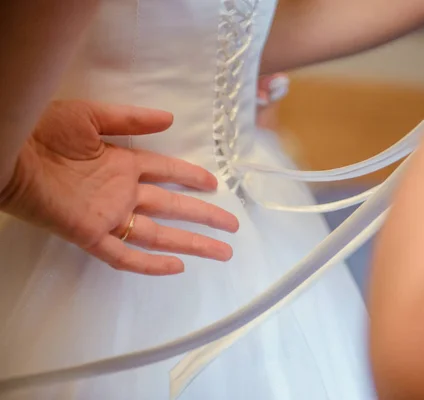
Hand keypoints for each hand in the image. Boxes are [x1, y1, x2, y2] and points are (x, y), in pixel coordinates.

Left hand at [0, 100, 238, 275]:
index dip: (191, 177)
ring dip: (191, 242)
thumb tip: (170, 119)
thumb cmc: (44, 130)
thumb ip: (131, 120)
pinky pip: (123, 256)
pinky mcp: (90, 234)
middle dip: (204, 216)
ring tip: (221, 251)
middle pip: (173, 207)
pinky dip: (149, 265)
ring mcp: (109, 216)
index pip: (166, 173)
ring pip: (158, 234)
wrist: (8, 150)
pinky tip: (176, 268)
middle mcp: (122, 193)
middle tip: (232, 224)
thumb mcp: (91, 116)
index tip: (214, 183)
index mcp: (123, 165)